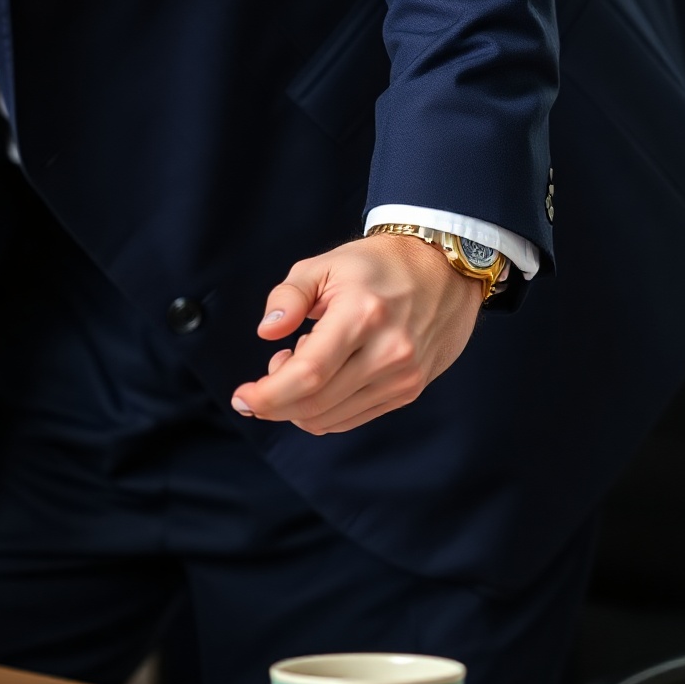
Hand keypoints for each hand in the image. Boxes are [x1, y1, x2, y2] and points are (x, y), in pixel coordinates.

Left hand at [230, 234, 482, 434]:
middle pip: (316, 403)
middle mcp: (388, 352)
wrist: (442, 270)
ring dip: (298, 407)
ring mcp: (403, 376)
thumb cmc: (376, 265)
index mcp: (362, 315)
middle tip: (260, 383)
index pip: (308, 373)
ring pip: (333, 417)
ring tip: (295, 366)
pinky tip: (319, 380)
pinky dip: (323, 412)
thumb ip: (288, 296)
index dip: (269, 394)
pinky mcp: (409, 390)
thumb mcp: (324, 265)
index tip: (241, 398)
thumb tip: (266, 331)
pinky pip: (354, 418)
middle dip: (275, 404)